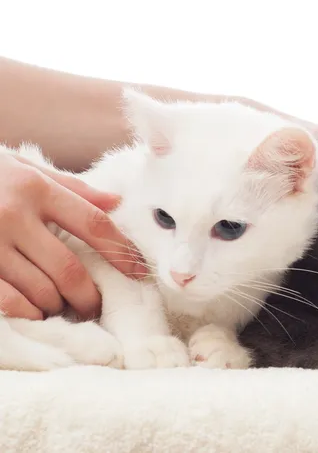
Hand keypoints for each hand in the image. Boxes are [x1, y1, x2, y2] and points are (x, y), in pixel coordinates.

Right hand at [0, 152, 146, 319]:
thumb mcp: (25, 170)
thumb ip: (72, 188)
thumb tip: (116, 201)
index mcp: (36, 188)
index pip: (95, 224)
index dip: (122, 253)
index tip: (139, 272)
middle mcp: (14, 215)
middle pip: (70, 269)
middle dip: (89, 297)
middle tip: (95, 306)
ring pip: (41, 290)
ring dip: (59, 306)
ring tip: (64, 308)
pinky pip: (8, 301)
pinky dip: (28, 312)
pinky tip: (35, 311)